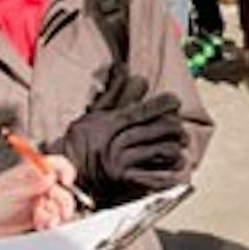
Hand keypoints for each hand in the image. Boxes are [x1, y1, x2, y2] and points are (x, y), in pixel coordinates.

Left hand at [0, 156, 77, 239]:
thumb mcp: (9, 193)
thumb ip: (30, 186)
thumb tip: (50, 177)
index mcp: (30, 173)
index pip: (54, 164)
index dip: (65, 170)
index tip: (65, 181)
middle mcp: (37, 186)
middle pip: (62, 189)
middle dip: (63, 201)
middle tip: (60, 211)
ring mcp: (38, 202)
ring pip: (59, 207)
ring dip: (56, 214)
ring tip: (44, 221)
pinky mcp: (38, 218)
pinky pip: (52, 220)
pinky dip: (50, 223)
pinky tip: (41, 225)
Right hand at [53, 88, 189, 201]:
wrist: (67, 175)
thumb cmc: (81, 144)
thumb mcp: (93, 114)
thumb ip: (113, 92)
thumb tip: (124, 68)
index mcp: (111, 122)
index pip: (144, 110)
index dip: (164, 104)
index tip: (175, 102)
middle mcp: (117, 140)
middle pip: (160, 128)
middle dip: (176, 129)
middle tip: (180, 132)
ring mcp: (122, 162)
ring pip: (163, 151)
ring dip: (176, 151)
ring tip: (178, 151)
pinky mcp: (124, 181)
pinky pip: (156, 178)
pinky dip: (170, 176)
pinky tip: (175, 173)